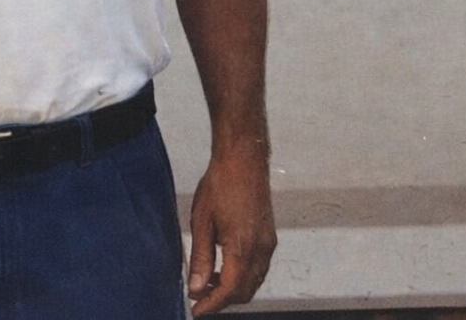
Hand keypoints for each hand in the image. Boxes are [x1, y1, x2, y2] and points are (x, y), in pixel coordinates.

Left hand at [187, 148, 276, 314]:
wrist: (243, 161)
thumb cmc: (221, 184)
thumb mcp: (202, 222)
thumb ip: (201, 258)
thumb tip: (196, 286)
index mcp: (243, 248)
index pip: (230, 290)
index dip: (212, 304)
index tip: (197, 310)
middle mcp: (261, 250)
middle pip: (245, 291)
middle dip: (222, 299)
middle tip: (199, 297)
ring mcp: (268, 245)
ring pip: (254, 281)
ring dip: (233, 288)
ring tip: (208, 283)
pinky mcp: (269, 238)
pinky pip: (259, 268)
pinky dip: (242, 276)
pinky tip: (224, 268)